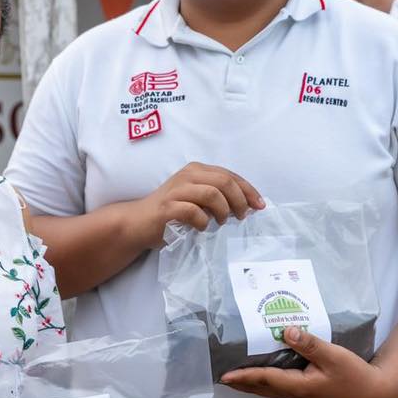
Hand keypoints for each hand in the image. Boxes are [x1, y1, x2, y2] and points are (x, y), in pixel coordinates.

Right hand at [129, 162, 264, 248]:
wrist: (138, 222)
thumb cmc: (171, 212)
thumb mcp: (196, 197)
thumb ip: (217, 196)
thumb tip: (247, 206)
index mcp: (196, 170)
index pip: (230, 175)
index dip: (248, 190)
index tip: (259, 205)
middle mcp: (187, 176)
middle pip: (224, 182)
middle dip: (240, 200)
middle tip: (242, 216)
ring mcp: (176, 190)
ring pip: (212, 194)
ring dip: (223, 211)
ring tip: (222, 222)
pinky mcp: (168, 208)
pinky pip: (194, 212)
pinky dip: (204, 222)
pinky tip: (202, 228)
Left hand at [221, 326, 397, 397]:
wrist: (373, 393)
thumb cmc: (354, 375)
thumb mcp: (333, 356)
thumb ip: (309, 344)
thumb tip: (285, 331)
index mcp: (299, 385)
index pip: (265, 379)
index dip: (244, 376)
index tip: (224, 375)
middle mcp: (296, 393)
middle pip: (261, 389)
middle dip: (241, 384)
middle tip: (221, 378)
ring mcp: (301, 396)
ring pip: (269, 391)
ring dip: (251, 385)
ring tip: (235, 378)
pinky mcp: (307, 393)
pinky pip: (278, 389)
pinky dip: (265, 384)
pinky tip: (263, 377)